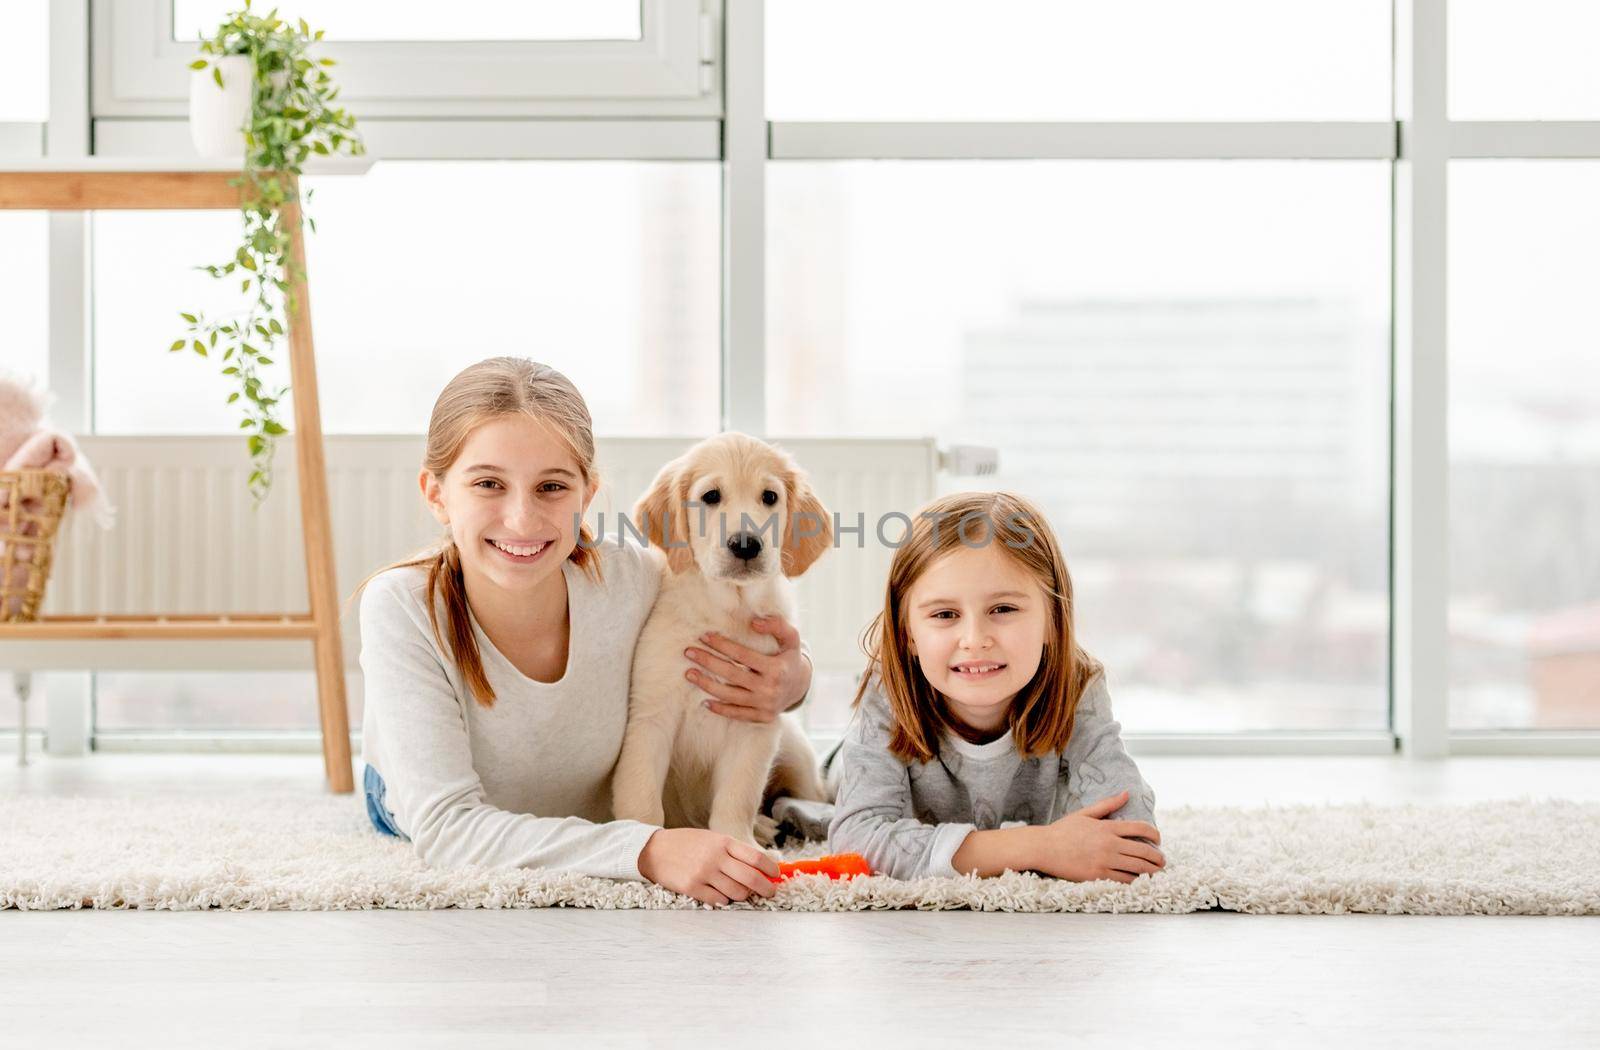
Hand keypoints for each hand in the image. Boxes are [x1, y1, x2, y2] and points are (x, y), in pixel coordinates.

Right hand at [637, 827, 781, 906]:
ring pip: (736, 893)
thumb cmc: (687, 844)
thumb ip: (733, 851)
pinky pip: (718, 901)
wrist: (655, 850)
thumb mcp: (711, 839)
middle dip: (765, 888)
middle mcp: (716, 857)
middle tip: (769, 892)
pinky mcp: (692, 888)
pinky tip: (721, 895)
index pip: (756, 857)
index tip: (776, 875)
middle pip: (751, 878)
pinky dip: (724, 900)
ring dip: (742, 895)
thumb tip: (759, 866)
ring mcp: (704, 873)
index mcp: (723, 842)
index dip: (770, 868)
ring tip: (740, 893)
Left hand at [683, 615, 811, 723]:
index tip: (704, 636)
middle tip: (689, 652)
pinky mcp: (762, 717)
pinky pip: (737, 714)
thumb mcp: (791, 638)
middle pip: (731, 674)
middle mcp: (770, 688)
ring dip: (706, 685)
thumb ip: (776, 625)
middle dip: (708, 662)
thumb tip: (753, 622)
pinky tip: (704, 701)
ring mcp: (765, 705)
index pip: (742, 655)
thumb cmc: (789, 657)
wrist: (800, 686)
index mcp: (776, 668)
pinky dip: (720, 709)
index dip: (722, 645)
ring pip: (730, 696)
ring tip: (689, 674)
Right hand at [1032, 790, 1165, 883]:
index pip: (1140, 828)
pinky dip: (1135, 881)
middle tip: (1163, 860)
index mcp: (1107, 827)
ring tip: (1156, 872)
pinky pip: (1123, 880)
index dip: (1155, 834)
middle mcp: (1109, 844)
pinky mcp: (1098, 875)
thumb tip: (1127, 793)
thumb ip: (1107, 804)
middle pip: (1144, 851)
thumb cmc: (1063, 830)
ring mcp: (1104, 861)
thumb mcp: (1085, 814)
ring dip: (1151, 871)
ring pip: (1137, 868)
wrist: (1044, 848)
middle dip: (1158, 857)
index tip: (1159, 839)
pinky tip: (1139, 880)